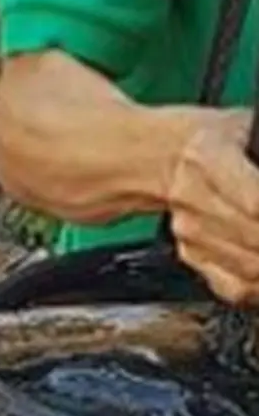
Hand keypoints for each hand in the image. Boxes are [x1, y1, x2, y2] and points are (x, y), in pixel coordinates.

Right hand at [166, 109, 258, 303]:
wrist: (166, 156)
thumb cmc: (219, 140)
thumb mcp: (251, 127)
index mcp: (207, 156)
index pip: (256, 202)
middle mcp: (192, 197)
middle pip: (256, 237)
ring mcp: (190, 231)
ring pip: (251, 266)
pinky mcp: (192, 256)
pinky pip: (236, 287)